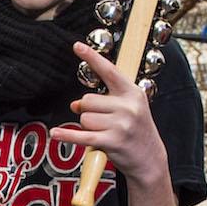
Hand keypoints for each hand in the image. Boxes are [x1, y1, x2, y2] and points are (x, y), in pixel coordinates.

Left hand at [51, 43, 165, 188]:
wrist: (149, 159)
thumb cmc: (137, 132)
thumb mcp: (129, 109)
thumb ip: (105, 101)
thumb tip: (76, 104)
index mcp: (133, 93)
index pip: (109, 71)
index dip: (92, 58)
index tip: (77, 46)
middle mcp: (128, 107)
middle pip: (88, 101)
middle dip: (87, 111)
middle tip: (101, 122)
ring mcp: (121, 124)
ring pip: (84, 119)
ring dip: (87, 127)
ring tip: (104, 133)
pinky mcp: (112, 141)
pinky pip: (82, 136)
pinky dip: (67, 135)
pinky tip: (56, 133)